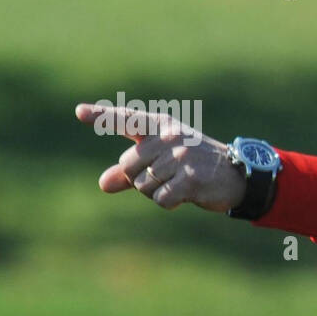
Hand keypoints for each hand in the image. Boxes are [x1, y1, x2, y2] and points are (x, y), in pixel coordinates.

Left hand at [74, 102, 246, 211]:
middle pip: (128, 165)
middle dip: (140, 178)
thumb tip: (103, 185)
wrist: (238, 176)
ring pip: (143, 185)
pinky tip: (185, 195)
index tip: (79, 112)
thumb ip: (130, 171)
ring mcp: (180, 157)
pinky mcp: (190, 179)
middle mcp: (169, 137)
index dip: (102, 117)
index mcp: (162, 126)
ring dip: (157, 192)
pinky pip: (160, 199)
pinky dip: (169, 203)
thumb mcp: (164, 160)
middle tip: (167, 177)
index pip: (127, 120)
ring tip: (179, 184)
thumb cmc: (196, 164)